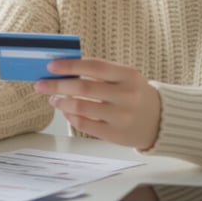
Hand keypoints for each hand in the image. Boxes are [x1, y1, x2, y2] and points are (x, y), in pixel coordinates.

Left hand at [34, 58, 160, 149]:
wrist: (160, 120)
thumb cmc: (134, 93)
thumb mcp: (125, 77)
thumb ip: (99, 72)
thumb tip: (64, 69)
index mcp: (128, 75)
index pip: (94, 66)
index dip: (70, 65)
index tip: (51, 66)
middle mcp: (127, 96)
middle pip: (84, 88)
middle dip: (58, 85)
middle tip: (41, 84)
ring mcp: (122, 117)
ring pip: (82, 108)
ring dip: (62, 102)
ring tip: (53, 98)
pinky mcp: (116, 134)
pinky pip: (86, 125)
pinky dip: (71, 116)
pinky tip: (66, 111)